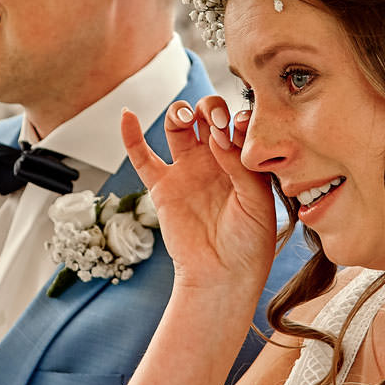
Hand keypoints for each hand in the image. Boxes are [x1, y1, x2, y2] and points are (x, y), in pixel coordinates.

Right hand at [120, 97, 276, 299]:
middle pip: (206, 116)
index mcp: (241, 161)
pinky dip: (130, 135)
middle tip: (215, 122)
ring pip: (178, 127)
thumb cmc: (249, 243)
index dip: (237, 119)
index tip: (238, 129)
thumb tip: (218, 135)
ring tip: (186, 119)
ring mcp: (186, 171)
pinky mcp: (162, 187)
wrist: (223, 276)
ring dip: (180, 112)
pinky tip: (127, 115)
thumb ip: (240, 166)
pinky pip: (142, 157)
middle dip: (209, 108)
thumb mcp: (258, 202)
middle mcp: (214, 161)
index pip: (238, 124)